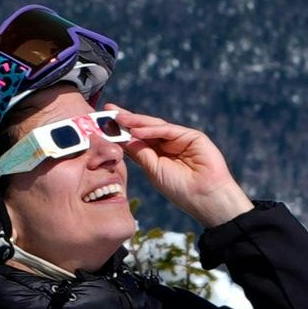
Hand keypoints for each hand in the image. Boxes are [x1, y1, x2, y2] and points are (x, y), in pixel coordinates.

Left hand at [107, 107, 254, 227]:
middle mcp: (167, 145)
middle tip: (108, 110)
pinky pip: (168, 130)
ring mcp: (180, 139)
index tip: (103, 124)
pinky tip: (137, 129)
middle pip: (143, 128)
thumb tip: (123, 139)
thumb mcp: (153, 171)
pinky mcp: (192, 136)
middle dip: (126, 119)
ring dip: (136, 121)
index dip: (120, 132)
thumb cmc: (179, 190)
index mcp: (157, 155)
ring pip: (154, 126)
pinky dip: (152, 129)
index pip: (136, 139)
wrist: (204, 197)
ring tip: (119, 118)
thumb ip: (140, 154)